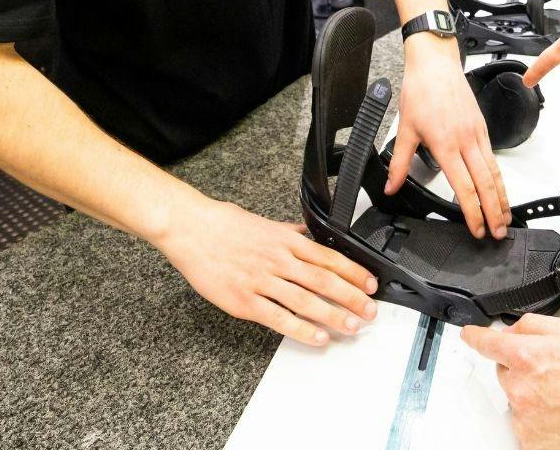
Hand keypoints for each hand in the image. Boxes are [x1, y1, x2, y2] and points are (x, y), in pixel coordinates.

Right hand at [155, 197, 378, 345]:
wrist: (189, 228)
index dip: (353, 272)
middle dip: (352, 297)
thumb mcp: (262, 221)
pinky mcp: (244, 300)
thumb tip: (306, 234)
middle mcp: (278, 259)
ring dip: (333, 316)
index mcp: (284, 239)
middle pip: (324, 280)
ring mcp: (261, 280)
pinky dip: (301, 329)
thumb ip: (287, 232)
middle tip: (370, 311)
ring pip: (306, 301)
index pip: (328, 257)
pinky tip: (318, 337)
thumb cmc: (221, 224)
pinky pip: (279, 317)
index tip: (370, 284)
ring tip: (352, 327)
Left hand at [385, 33, 508, 238]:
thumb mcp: (405, 128)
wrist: (435, 63)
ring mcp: (478, 134)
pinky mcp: (482, 128)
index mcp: (446, 145)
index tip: (477, 230)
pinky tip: (499, 189)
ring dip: (502, 198)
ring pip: (495, 172)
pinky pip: (493, 158)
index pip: (465, 187)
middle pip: (487, 184)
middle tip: (499, 233)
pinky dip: (499, 178)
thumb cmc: (420, 90)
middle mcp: (466, 141)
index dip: (473, 213)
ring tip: (504, 218)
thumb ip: (399, 163)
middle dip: (494, 212)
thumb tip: (390, 187)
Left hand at [461, 313, 559, 449]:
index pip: (486, 343)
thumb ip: (530, 326)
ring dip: (530, 395)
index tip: (469, 335)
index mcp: (525, 357)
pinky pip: (524, 424)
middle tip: (551, 374)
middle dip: (520, 369)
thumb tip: (508, 330)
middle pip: (505, 372)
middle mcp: (519, 387)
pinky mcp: (530, 440)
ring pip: (515, 398)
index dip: (476, 337)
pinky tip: (559, 415)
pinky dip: (536, 420)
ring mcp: (524, 416)